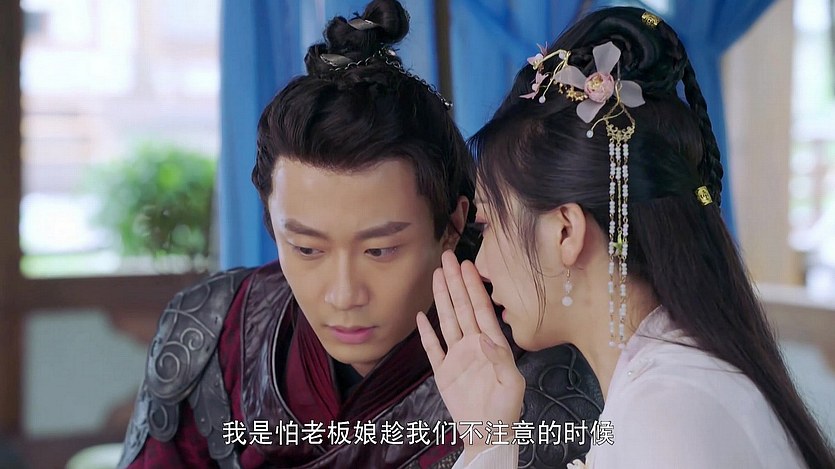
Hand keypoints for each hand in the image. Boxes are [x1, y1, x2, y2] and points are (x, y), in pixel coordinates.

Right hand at [417, 251, 524, 459]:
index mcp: (491, 345)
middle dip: (456, 282)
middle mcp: (472, 345)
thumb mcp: (513, 385)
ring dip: (441, 298)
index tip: (468, 265)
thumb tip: (483, 339)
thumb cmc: (506, 410)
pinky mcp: (443, 372)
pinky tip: (421, 316)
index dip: (474, 286)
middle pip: (461, 307)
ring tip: (436, 276)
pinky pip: (432, 348)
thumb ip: (501, 360)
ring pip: (446, 321)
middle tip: (448, 258)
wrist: (488, 434)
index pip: (480, 309)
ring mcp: (456, 357)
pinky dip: (426, 332)